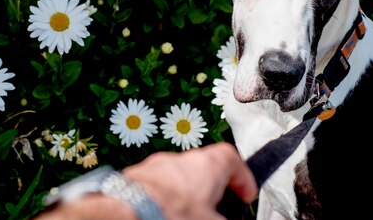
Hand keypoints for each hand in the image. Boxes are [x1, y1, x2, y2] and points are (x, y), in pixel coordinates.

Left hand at [123, 142, 257, 219]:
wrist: (126, 211)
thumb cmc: (170, 213)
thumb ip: (226, 218)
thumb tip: (228, 219)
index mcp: (209, 164)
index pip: (234, 159)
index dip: (243, 179)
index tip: (246, 195)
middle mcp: (184, 159)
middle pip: (207, 167)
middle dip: (214, 188)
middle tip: (218, 207)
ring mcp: (159, 165)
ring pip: (181, 176)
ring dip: (189, 192)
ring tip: (189, 213)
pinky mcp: (139, 176)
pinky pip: (160, 184)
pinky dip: (167, 196)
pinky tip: (165, 212)